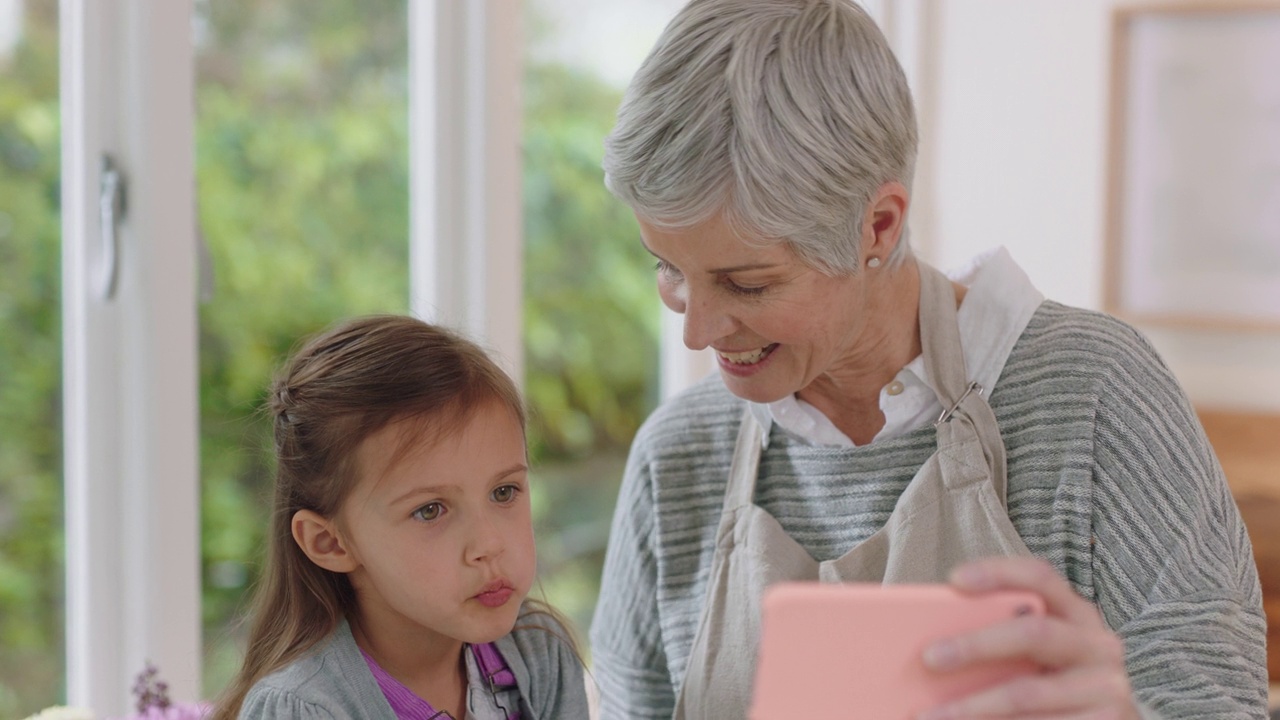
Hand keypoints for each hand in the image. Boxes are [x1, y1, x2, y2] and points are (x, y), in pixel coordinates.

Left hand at [916, 556, 1140, 719]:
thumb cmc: (1049, 685)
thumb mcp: (1033, 656)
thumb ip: (998, 639)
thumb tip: (927, 643)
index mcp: (1076, 614)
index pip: (1040, 577)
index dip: (999, 573)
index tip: (954, 579)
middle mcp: (1098, 646)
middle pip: (1034, 633)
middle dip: (976, 645)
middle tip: (928, 658)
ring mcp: (1107, 688)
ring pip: (1027, 693)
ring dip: (972, 707)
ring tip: (930, 715)